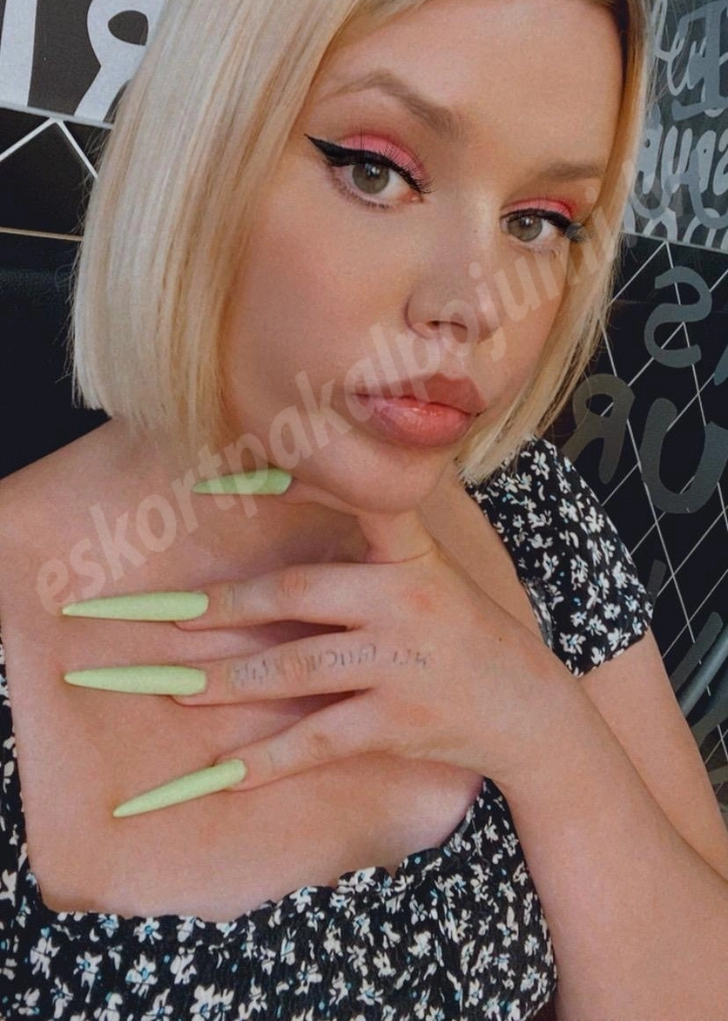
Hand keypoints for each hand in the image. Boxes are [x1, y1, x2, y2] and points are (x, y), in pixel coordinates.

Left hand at [171, 481, 571, 796]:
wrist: (528, 707)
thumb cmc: (464, 632)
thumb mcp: (429, 574)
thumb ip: (371, 551)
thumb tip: (284, 535)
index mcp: (412, 554)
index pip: (354, 503)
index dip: (290, 487)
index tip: (222, 481)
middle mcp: (406, 599)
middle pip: (299, 593)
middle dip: (227, 607)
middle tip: (170, 617)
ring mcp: (402, 662)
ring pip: (298, 668)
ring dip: (230, 681)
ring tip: (177, 689)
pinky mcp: (400, 721)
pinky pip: (320, 737)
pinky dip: (270, 757)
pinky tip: (226, 769)